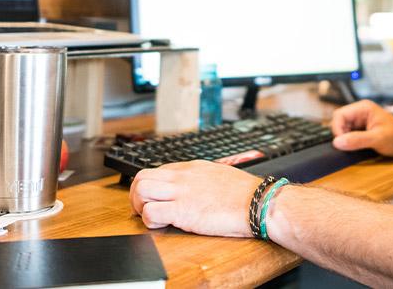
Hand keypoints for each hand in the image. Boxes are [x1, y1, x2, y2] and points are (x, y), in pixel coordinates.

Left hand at [129, 160, 260, 236]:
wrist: (257, 202)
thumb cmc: (243, 192)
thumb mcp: (218, 174)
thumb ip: (201, 178)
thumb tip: (194, 186)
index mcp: (192, 167)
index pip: (157, 170)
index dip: (151, 186)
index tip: (154, 198)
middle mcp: (183, 177)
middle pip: (141, 176)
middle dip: (136, 194)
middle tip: (143, 208)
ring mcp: (181, 192)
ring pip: (140, 189)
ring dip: (139, 205)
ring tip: (151, 216)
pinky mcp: (182, 211)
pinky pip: (150, 213)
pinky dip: (149, 221)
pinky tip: (162, 225)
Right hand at [331, 99, 392, 156]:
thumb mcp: (378, 139)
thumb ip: (357, 140)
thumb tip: (337, 142)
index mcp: (363, 108)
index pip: (339, 114)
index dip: (337, 129)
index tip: (341, 143)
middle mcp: (360, 112)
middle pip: (339, 121)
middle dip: (340, 134)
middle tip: (348, 147)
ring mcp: (361, 120)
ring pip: (343, 129)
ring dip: (345, 139)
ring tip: (354, 148)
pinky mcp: (362, 129)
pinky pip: (349, 134)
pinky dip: (350, 142)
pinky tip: (356, 147)